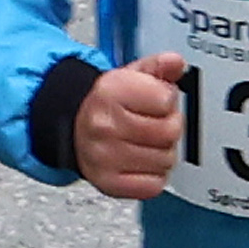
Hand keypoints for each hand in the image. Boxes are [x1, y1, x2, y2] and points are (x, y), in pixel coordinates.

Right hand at [70, 54, 187, 199]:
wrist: (73, 127)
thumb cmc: (107, 104)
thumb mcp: (130, 76)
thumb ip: (157, 67)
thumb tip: (175, 62)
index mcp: (110, 93)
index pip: (167, 99)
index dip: (168, 99)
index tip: (156, 100)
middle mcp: (104, 126)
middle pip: (170, 132)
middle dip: (169, 125)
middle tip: (154, 122)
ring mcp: (105, 157)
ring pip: (166, 160)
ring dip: (163, 152)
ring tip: (146, 141)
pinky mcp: (109, 183)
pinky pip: (154, 185)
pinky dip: (154, 176)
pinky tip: (142, 161)